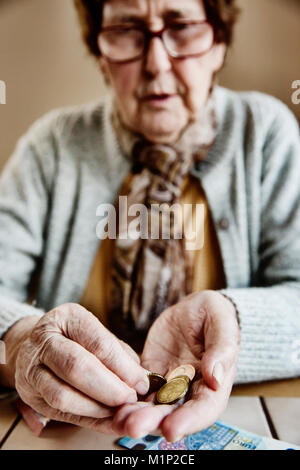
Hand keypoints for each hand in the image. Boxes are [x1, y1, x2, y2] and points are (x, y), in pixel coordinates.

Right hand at [12, 303, 148, 433]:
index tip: (142, 382)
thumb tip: (144, 379)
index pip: (97, 342)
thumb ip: (119, 355)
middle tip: (131, 398)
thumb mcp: (96, 334)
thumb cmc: (75, 339)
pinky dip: (87, 419)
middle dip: (109, 388)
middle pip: (77, 366)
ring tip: (119, 410)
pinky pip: (58, 413)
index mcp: (67, 317)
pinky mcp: (28, 395)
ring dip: (97, 407)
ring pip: (62, 395)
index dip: (122, 366)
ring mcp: (31, 368)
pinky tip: (108, 420)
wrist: (35, 346)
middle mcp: (44, 339)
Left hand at [113, 291, 239, 441]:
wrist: (192, 309)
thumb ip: (222, 348)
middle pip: (174, 413)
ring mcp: (169, 384)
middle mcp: (191, 389)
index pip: (205, 408)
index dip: (189, 421)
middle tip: (134, 426)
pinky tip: (113, 404)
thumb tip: (215, 377)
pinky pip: (138, 390)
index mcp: (214, 381)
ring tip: (120, 418)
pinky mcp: (150, 375)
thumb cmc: (213, 313)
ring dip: (137, 415)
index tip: (172, 429)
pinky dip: (127, 399)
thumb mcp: (221, 322)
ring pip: (153, 406)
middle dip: (154, 422)